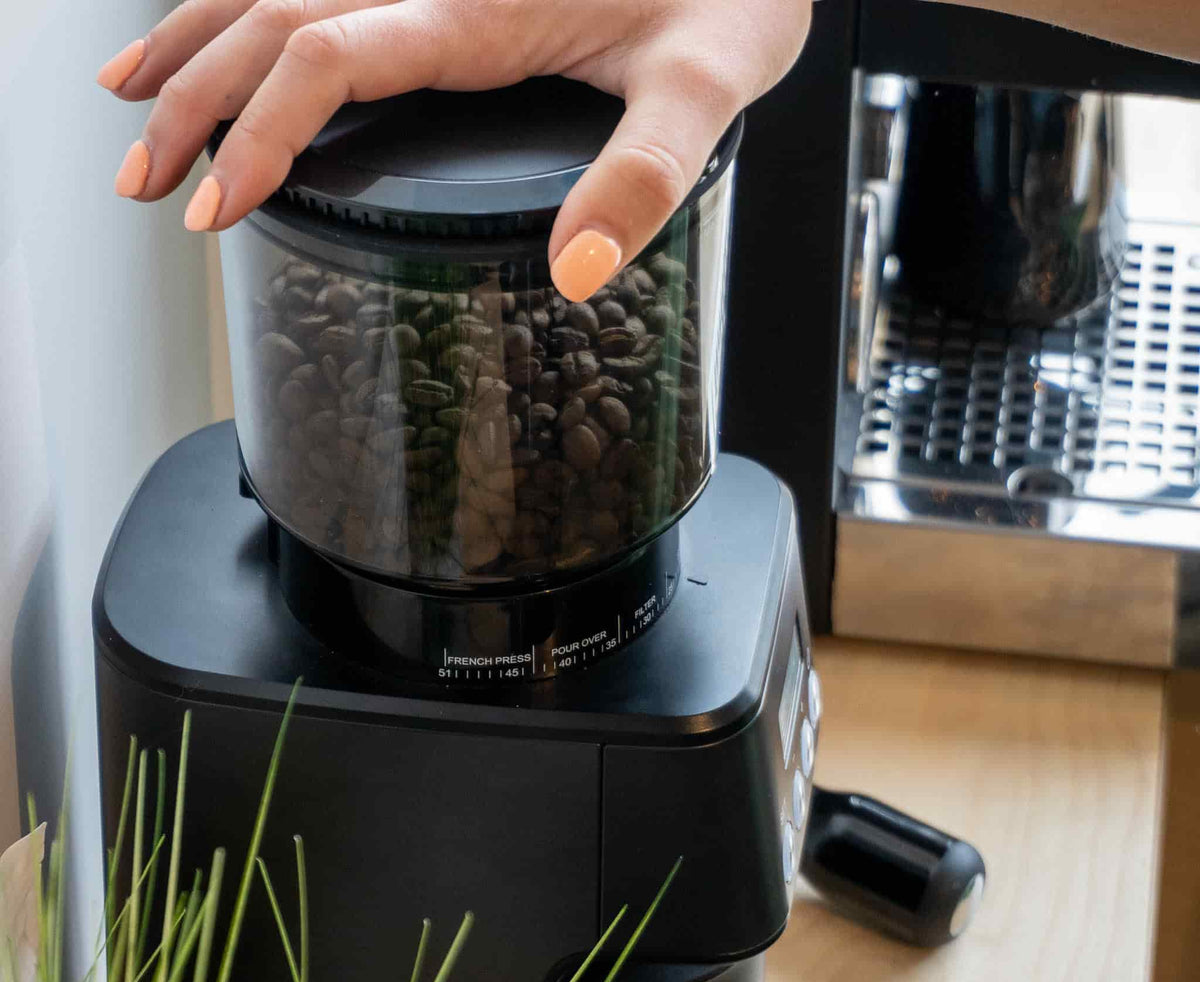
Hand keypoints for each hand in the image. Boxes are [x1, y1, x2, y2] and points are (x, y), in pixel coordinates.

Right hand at [98, 0, 811, 299]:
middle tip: (142, 179)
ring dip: (194, 38)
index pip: (327, 56)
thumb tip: (576, 273)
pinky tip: (225, 26)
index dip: (258, 131)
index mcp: (480, 4)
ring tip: (130, 94)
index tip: (213, 205)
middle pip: (271, 14)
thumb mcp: (707, 87)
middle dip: (193, 98)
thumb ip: (643, 175)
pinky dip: (250, 4)